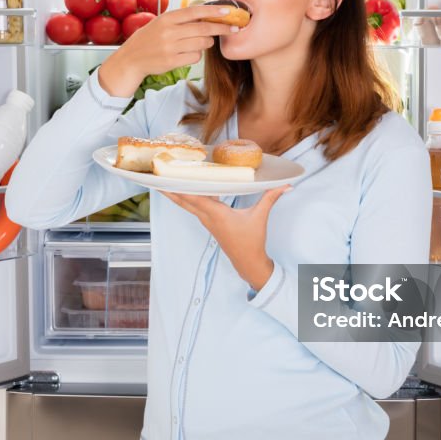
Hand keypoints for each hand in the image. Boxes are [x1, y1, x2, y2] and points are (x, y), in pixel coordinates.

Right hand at [98, 5, 239, 96]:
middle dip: (222, 28)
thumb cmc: (149, 39)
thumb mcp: (162, 23)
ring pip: (202, 44)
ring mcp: (170, 47)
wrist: (131, 58)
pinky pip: (195, 57)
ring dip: (206, 43)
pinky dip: (196, 55)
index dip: (214, 11)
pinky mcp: (172, 61)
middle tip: (234, 28)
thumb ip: (182, 19)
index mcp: (167, 18)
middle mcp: (169, 31)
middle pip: (204, 29)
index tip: (229, 11)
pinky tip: (186, 53)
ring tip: (198, 42)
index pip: (195, 12)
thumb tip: (208, 14)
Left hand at [159, 185, 291, 290]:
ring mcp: (206, 221)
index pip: (194, 197)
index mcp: (216, 214)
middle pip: (183, 200)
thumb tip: (286, 184)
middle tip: (154, 177)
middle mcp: (207, 217)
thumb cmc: (252, 241)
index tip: (167, 177)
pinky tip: (185, 190)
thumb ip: (271, 197)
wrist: (248, 262)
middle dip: (168, 189)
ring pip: (186, 204)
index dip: (179, 187)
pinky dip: (186, 197)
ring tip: (163, 181)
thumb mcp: (260, 217)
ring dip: (175, 193)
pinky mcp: (209, 223)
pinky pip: (193, 208)